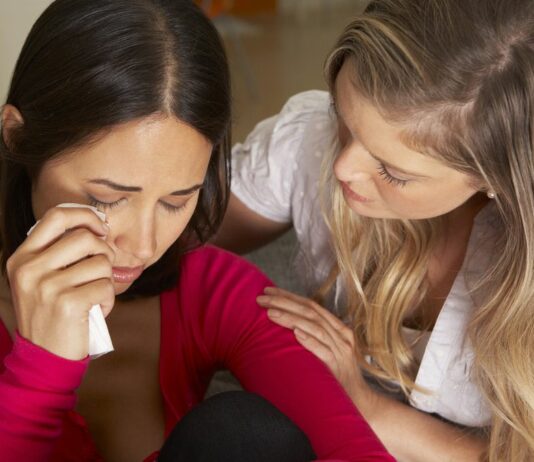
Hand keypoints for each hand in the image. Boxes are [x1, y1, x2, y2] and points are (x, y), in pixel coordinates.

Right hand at [6, 207, 115, 359]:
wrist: (44, 357)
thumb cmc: (53, 314)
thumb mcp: (43, 279)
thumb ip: (62, 252)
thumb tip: (100, 226)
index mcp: (22, 258)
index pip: (56, 216)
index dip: (86, 215)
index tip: (102, 228)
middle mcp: (29, 269)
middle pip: (85, 237)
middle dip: (104, 252)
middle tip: (102, 271)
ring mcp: (46, 286)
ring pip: (101, 262)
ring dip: (106, 281)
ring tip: (93, 296)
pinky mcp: (66, 303)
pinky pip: (106, 287)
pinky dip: (109, 300)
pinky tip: (95, 311)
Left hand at [256, 287, 374, 408]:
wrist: (360, 402)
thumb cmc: (337, 377)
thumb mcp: (327, 352)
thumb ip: (313, 337)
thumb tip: (285, 325)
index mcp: (338, 329)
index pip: (311, 305)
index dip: (289, 296)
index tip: (268, 290)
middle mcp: (341, 336)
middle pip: (311, 312)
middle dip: (284, 302)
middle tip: (262, 297)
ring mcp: (340, 351)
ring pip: (315, 327)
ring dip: (291, 318)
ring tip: (270, 312)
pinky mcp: (338, 368)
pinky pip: (323, 351)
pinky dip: (309, 341)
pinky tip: (295, 333)